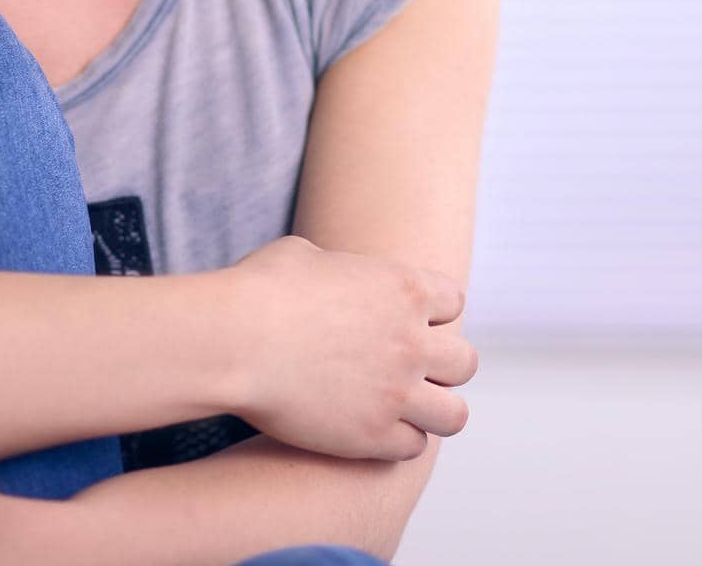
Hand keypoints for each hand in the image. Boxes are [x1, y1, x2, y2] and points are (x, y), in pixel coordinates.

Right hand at [228, 235, 478, 461]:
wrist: (236, 340)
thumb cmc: (261, 289)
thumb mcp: (306, 255)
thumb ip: (340, 271)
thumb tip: (332, 276)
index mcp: (403, 289)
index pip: (453, 302)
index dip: (431, 312)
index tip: (409, 321)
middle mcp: (412, 341)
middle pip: (465, 362)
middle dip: (441, 365)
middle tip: (410, 369)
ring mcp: (397, 392)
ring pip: (454, 415)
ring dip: (433, 410)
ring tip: (405, 409)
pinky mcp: (373, 435)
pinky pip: (414, 447)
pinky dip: (399, 441)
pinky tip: (373, 429)